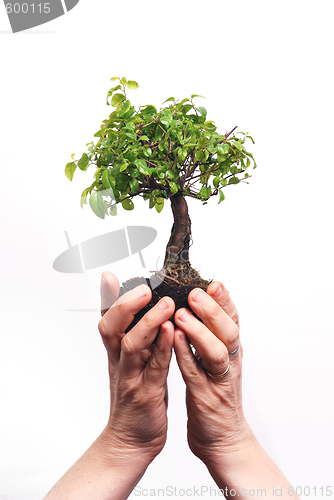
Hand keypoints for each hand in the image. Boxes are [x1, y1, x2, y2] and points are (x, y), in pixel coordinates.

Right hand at [98, 271, 174, 465]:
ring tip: (164, 302)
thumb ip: (132, 335)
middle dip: (124, 304)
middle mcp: (119, 361)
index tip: (110, 275)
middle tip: (143, 286)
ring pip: (131, 345)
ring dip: (147, 322)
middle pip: (111, 327)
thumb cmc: (136, 396)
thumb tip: (137, 310)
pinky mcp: (146, 393)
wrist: (131, 440)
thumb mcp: (130, 363)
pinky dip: (162, 347)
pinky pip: (154, 367)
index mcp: (116, 351)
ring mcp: (131, 377)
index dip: (107, 297)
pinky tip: (171, 331)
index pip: (107, 319)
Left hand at [173, 281, 254, 465]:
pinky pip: (196, 374)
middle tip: (198, 291)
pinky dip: (187, 356)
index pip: (232, 319)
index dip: (224, 300)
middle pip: (229, 330)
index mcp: (230, 350)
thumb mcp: (216, 360)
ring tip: (181, 313)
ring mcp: (219, 381)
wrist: (223, 440)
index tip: (214, 282)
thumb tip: (201, 306)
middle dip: (214, 309)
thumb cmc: (214, 395)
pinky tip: (174, 341)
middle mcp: (229, 362)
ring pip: (217, 352)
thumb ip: (210, 335)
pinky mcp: (206, 399)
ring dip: (200, 331)